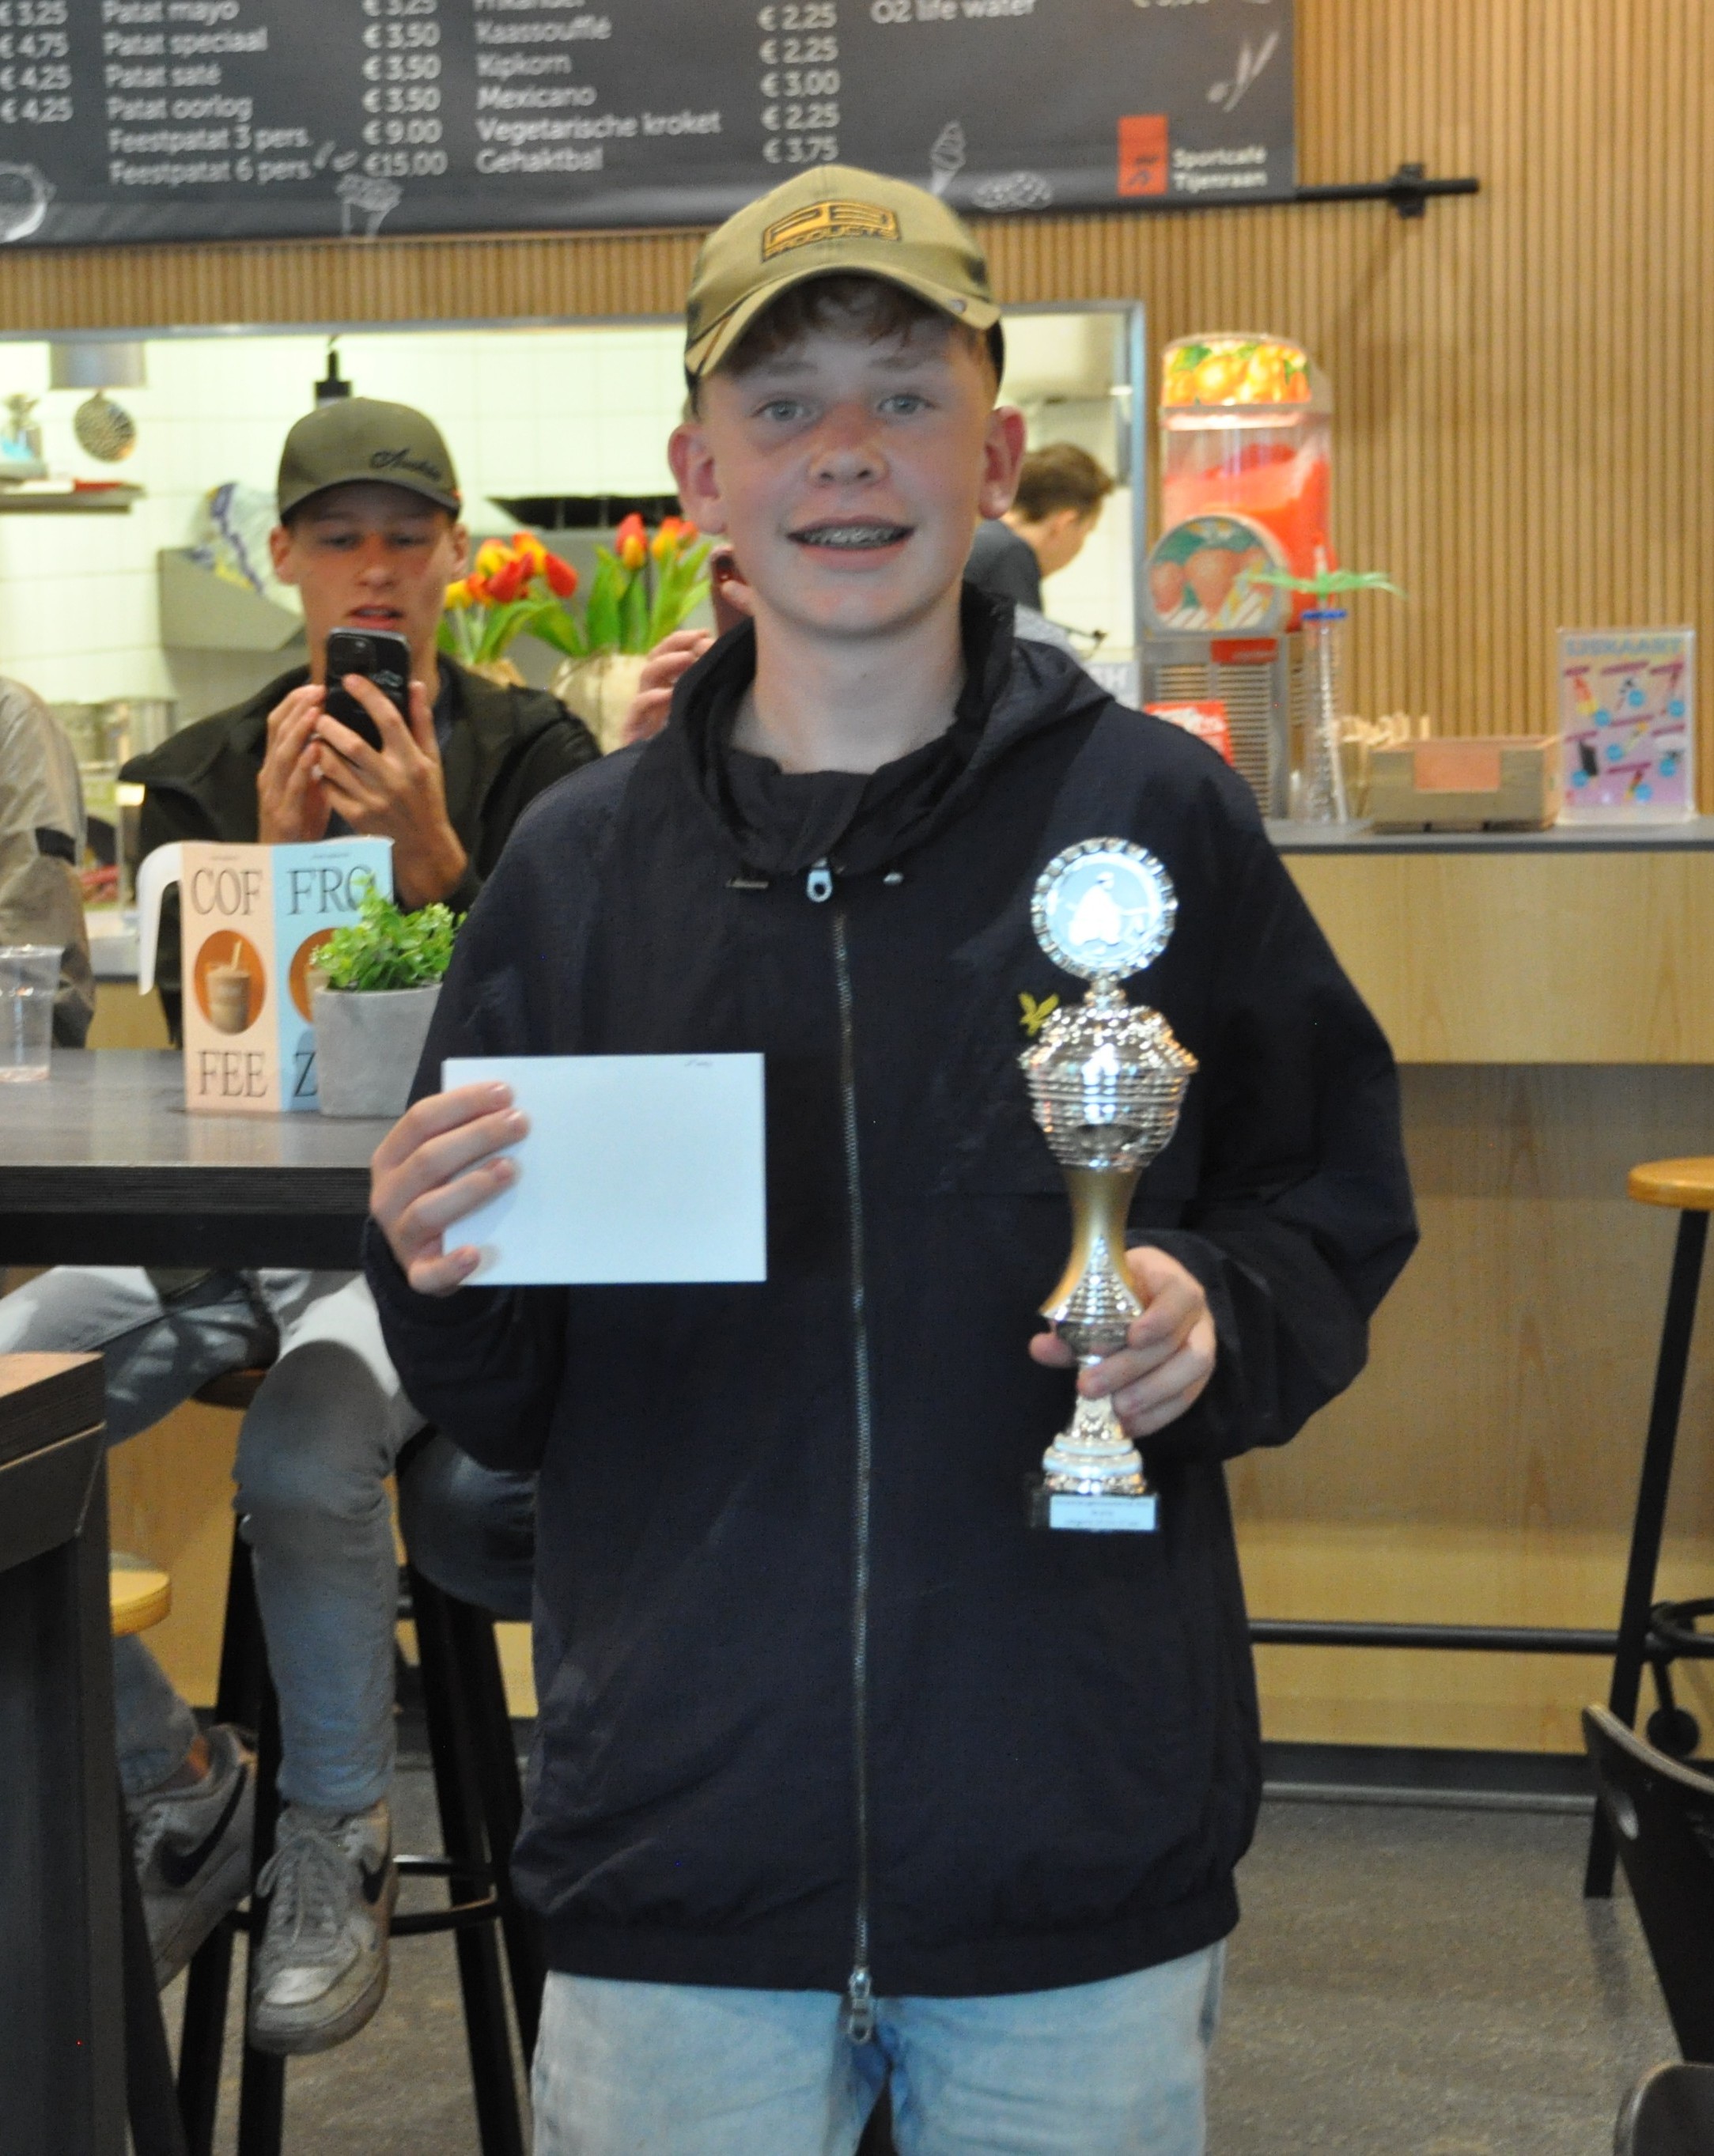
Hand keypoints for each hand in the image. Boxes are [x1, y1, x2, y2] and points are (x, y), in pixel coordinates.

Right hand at [256, 684, 333, 844]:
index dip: (294, 704)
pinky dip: (304, 766)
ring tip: (316, 710)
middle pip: (278, 732)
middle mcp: (271, 773)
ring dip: (299, 731)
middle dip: (297, 708)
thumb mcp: (309, 786)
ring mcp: (275, 792)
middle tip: (317, 689)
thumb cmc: (301, 822)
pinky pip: (293, 785)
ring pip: (282, 754)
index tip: (314, 686)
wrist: (285, 861)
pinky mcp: (284, 812)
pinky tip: (316, 752)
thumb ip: (316, 763)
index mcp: (276, 765)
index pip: (279, 725)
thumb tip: (333, 737)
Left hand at [312, 676, 468, 907]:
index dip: (367, 695)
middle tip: (318, 712)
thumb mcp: (432, 759)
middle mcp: (392, 779)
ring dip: (319, 747)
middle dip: (329, 723)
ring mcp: (372, 799)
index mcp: (412, 761)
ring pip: (334, 766)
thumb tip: (413, 685)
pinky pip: (329, 789)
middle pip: (353, 743)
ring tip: (313, 735)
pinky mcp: (356, 816)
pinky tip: (318, 763)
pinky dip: (320, 773)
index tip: (350, 679)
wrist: (424, 845)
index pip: (388, 719)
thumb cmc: (427, 798)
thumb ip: (421, 722)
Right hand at [371, 1083, 528, 1295]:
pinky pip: (431, 1273)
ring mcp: (400, 1235)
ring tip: (509, 1170)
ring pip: (428, 1210)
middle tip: (519, 1124)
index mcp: (391, 1157)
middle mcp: (388, 1194)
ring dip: (470, 1187)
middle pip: (429, 1159)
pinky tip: (475, 1253)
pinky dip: (452, 1265)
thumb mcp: (441, 1162)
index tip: (505, 1093)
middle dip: (477, 1137)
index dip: (462, 1103)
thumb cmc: (440, 1193)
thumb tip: (510, 1109)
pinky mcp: (418, 1274)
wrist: (424, 1255)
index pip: (420, 1120)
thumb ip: (462, 1137)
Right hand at [620, 628, 712, 745]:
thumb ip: (708, 690)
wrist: (666, 787)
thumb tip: (722, 661)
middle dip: (675, 645)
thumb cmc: (688, 750)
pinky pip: (638, 707)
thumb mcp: (702, 715)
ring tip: (687, 659)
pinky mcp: (634, 731)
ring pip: (646, 676)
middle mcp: (654, 697)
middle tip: (697, 641)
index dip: (683, 641)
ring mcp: (643, 713)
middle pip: (656, 659)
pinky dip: (652, 697)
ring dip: (666, 663)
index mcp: (668, 689)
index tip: (705, 633)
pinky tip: (668, 694)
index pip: (669, 655)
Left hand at [1029, 1246, 1216, 1439]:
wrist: (1141, 1300)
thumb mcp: (1094, 1298)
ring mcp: (1202, 1344)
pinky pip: (1186, 1399)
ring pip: (1190, 1372)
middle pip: (1176, 1342)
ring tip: (1115, 1409)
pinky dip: (1157, 1415)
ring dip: (1150, 1394)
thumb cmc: (1116, 1295)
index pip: (1178, 1295)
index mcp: (1170, 1281)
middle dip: (1132, 1368)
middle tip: (1090, 1385)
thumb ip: (1071, 1324)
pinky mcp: (1197, 1377)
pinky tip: (1128, 1424)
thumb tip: (1041, 1348)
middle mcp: (1194, 1313)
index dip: (1159, 1318)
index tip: (1132, 1336)